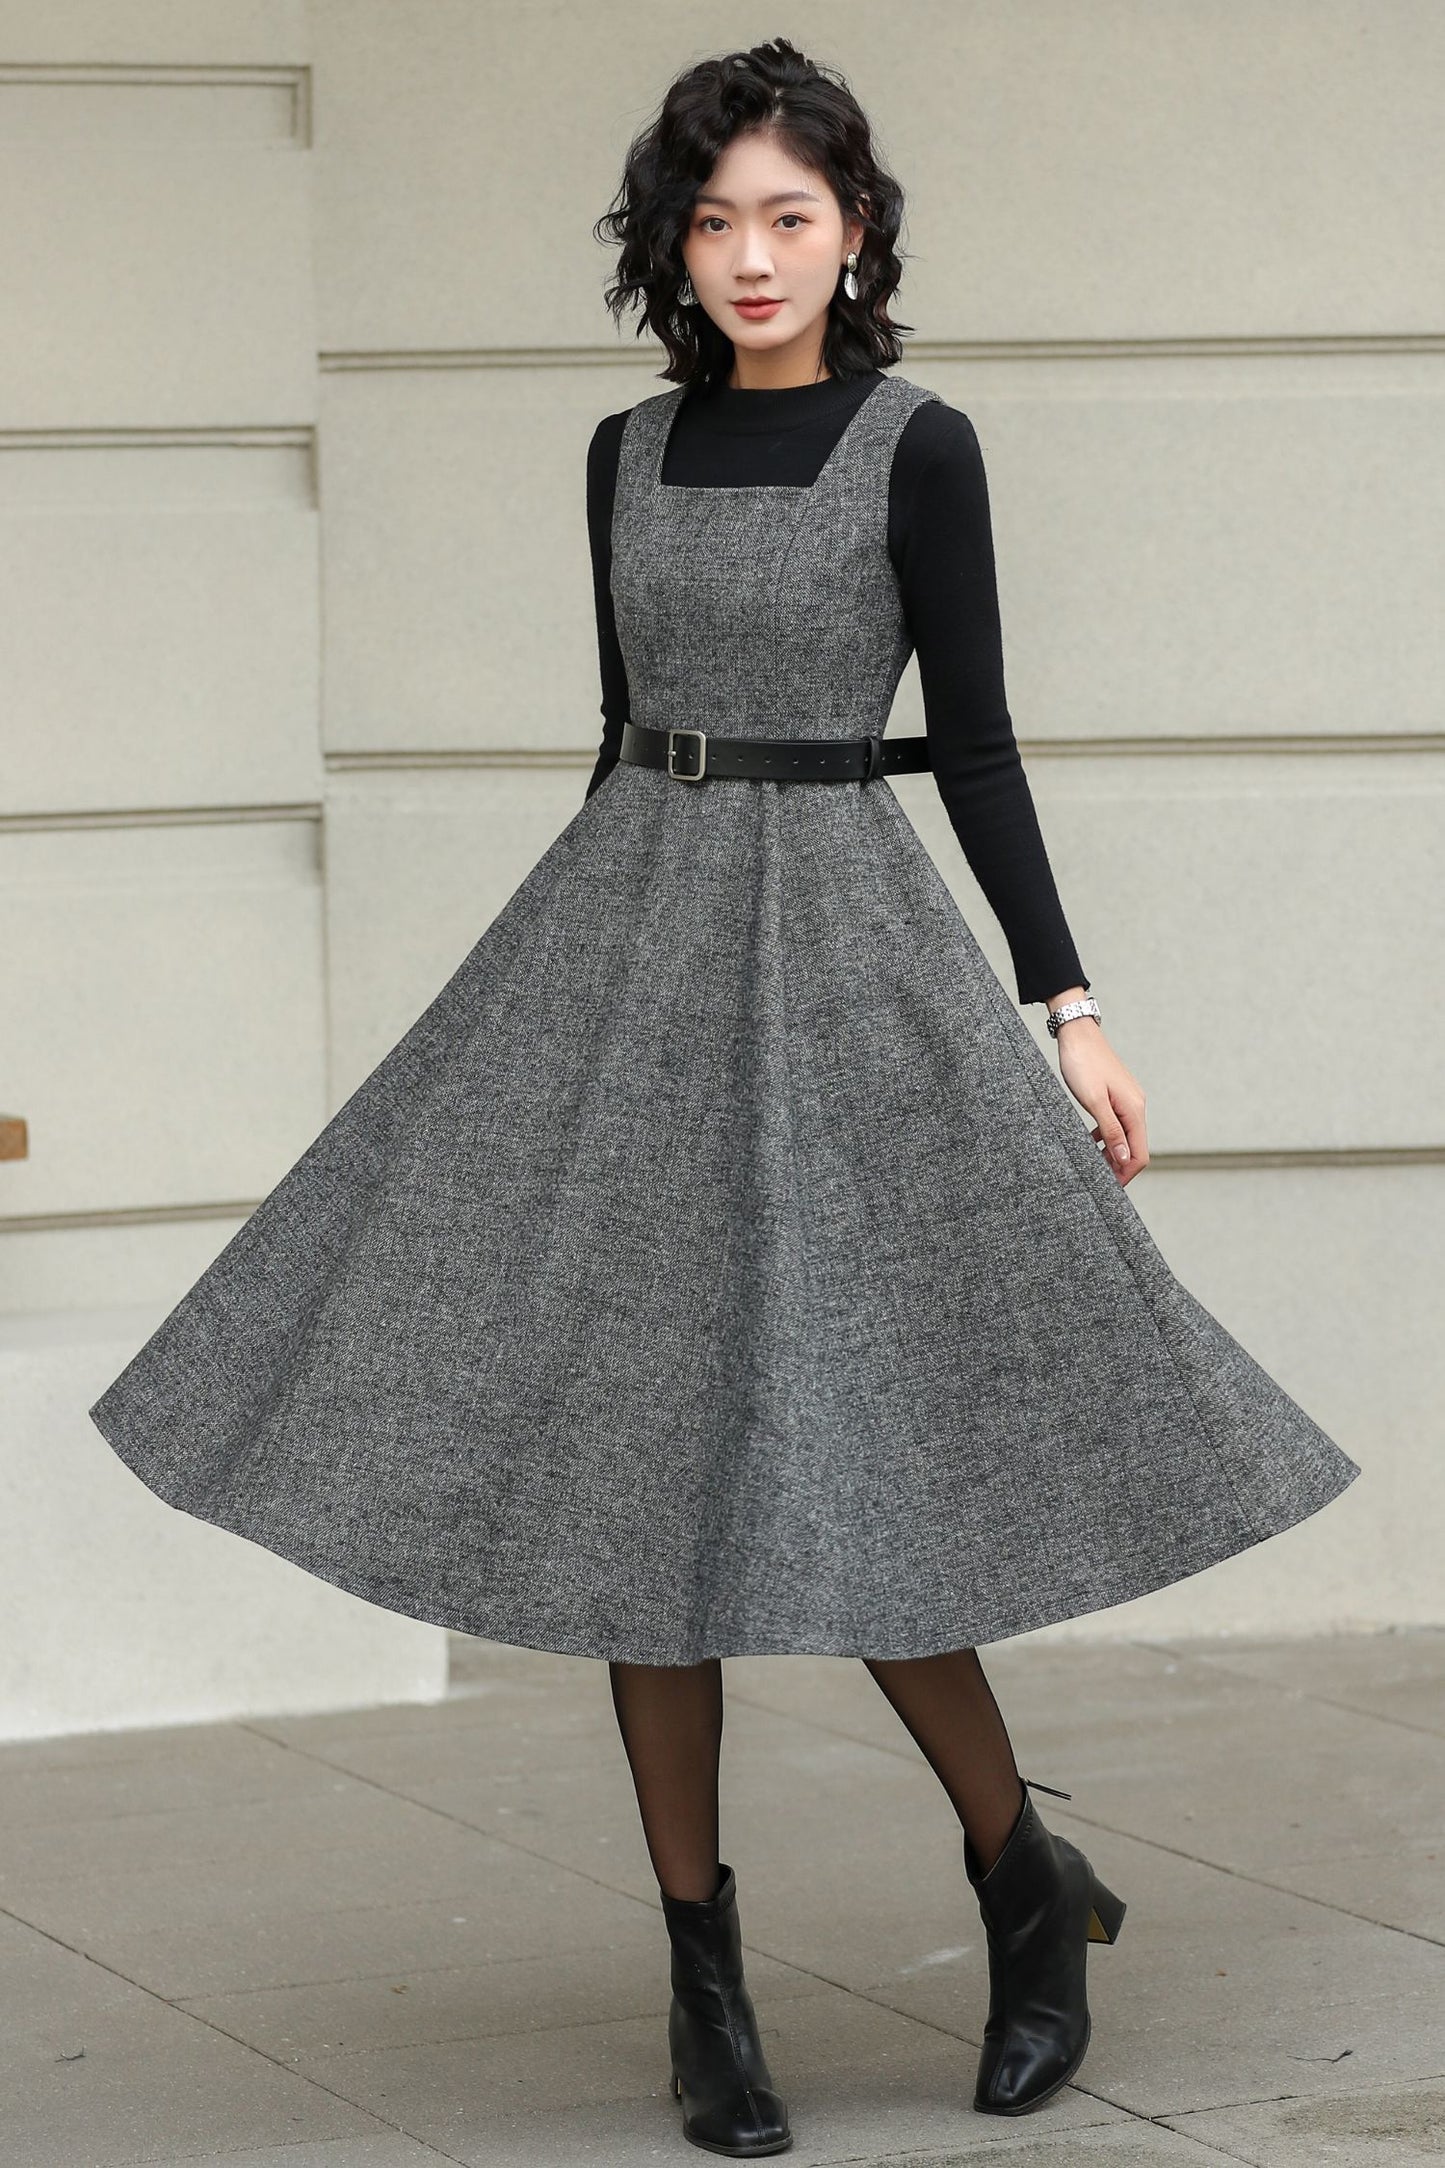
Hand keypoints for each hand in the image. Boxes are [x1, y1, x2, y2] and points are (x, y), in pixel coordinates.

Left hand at [1055, 1022, 1148, 1184]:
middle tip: (1099, 1180)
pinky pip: (1116, 1124)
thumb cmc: (1082, 1063)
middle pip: (1134, 1147)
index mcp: (1133, 1109)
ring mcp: (1127, 1101)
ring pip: (1124, 1136)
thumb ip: (1110, 1130)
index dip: (1126, 1174)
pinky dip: (1106, 1137)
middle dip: (1119, 1167)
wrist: (1077, 1034)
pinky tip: (1090, 1142)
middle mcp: (1135, 1106)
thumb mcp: (1093, 1101)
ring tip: (1093, 1164)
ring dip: (1111, 1154)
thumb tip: (1123, 1158)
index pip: (1139, 1153)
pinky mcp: (1116, 1096)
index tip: (1110, 1188)